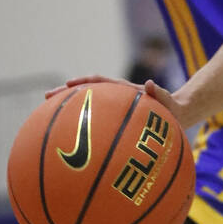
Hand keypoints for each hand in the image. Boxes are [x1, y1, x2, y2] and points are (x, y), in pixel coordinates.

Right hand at [43, 74, 185, 121]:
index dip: (85, 82)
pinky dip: (82, 126)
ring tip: (46, 116)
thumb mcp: (167, 100)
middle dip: (66, 93)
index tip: (69, 84)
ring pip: (87, 106)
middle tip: (46, 97)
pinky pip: (95, 121)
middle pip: (86, 92)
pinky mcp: (114, 119)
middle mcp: (115, 97)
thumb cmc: (171, 107)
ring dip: (68, 109)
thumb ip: (159, 93)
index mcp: (124, 90)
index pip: (101, 82)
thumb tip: (151, 84)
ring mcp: (113, 108)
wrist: (176, 113)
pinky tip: (69, 141)